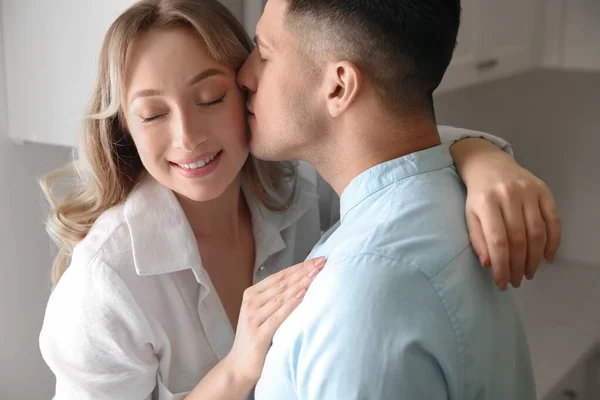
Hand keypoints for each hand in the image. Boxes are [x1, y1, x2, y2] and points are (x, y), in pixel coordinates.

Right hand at [225, 257, 325, 388]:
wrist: (239, 366)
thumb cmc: (255, 338)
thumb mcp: (262, 313)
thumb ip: (275, 298)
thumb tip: (301, 281)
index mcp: (251, 294)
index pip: (279, 276)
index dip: (299, 267)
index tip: (317, 260)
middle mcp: (251, 303)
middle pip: (282, 283)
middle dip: (304, 271)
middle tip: (321, 262)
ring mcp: (253, 318)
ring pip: (281, 296)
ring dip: (301, 284)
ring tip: (316, 274)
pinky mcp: (259, 334)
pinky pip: (278, 316)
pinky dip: (291, 304)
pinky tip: (303, 295)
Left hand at [459, 148, 560, 289]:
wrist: (488, 164)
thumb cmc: (478, 195)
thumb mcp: (470, 215)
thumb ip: (477, 239)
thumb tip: (488, 264)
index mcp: (486, 203)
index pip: (497, 241)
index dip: (502, 266)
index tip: (502, 283)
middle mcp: (508, 195)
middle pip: (518, 239)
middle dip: (518, 265)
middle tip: (517, 281)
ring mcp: (528, 191)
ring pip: (537, 232)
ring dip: (535, 258)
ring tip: (529, 273)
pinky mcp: (543, 189)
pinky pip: (553, 219)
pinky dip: (553, 241)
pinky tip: (548, 257)